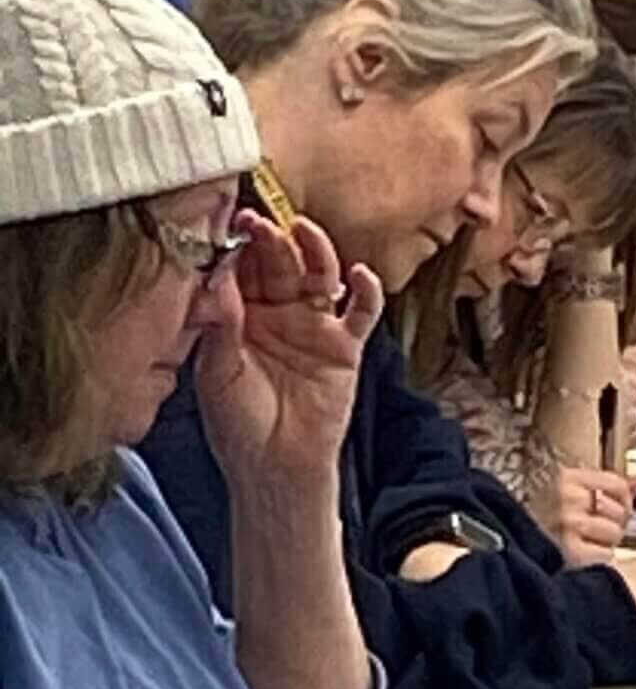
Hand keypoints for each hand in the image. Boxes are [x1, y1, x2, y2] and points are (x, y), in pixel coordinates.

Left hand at [197, 211, 382, 485]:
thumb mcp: (216, 372)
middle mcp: (277, 314)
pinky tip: (359, 274)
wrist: (275, 467)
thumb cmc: (237, 424)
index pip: (241, 269)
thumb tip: (219, 279)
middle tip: (259, 222)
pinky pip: (360, 314)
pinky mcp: (345, 348)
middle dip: (271, 240)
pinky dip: (365, 292)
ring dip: (314, 251)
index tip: (228, 223)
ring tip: (304, 231)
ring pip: (319, 277)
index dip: (237, 245)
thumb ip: (220, 325)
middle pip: (280, 265)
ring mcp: (313, 327)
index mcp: (239, 316)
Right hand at [531, 467, 633, 567]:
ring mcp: (569, 525)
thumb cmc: (537, 521)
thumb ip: (602, 487)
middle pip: (619, 512)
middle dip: (612, 525)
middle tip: (593, 532)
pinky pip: (606, 556)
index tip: (619, 511)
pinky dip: (597, 561)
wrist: (504, 546)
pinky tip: (579, 557)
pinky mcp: (570, 552)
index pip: (618, 485)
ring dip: (604, 544)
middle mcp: (568, 498)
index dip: (624, 501)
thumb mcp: (564, 493)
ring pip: (614, 535)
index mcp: (567, 479)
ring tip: (583, 544)